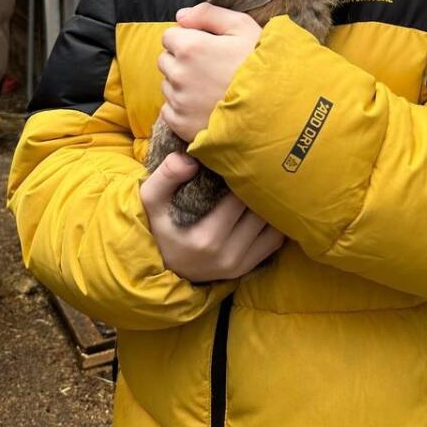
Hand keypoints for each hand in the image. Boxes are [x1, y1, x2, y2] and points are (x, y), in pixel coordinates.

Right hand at [140, 151, 284, 281]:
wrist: (161, 265)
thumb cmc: (159, 224)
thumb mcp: (152, 199)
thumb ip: (167, 175)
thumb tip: (190, 158)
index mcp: (206, 238)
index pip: (240, 197)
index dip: (242, 174)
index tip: (240, 159)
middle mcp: (227, 254)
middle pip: (259, 211)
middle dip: (258, 187)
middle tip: (255, 168)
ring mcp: (239, 264)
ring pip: (270, 224)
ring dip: (268, 203)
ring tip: (259, 185)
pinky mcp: (246, 268)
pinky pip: (274, 240)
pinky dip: (273, 222)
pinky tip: (263, 206)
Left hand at [156, 3, 261, 143]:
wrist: (274, 107)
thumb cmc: (260, 63)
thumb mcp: (242, 27)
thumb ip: (208, 13)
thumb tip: (180, 16)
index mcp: (190, 47)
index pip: (169, 36)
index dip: (187, 38)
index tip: (205, 47)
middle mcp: (179, 74)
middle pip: (165, 61)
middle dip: (181, 61)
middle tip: (209, 67)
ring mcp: (179, 101)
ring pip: (167, 85)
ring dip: (181, 84)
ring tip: (210, 88)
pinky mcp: (181, 124)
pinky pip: (169, 111)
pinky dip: (182, 108)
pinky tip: (204, 106)